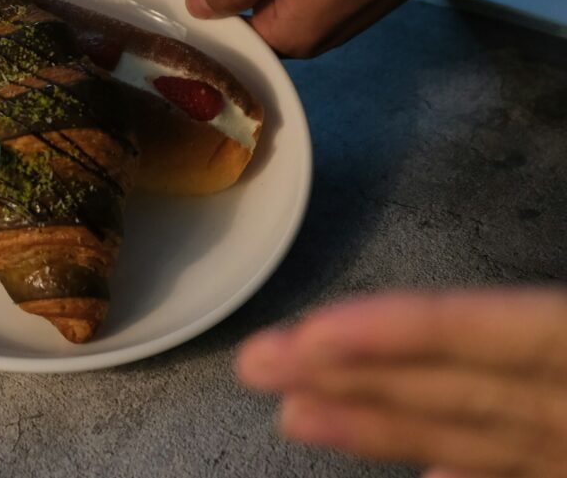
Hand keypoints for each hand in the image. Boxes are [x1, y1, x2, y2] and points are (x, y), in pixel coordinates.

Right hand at [236, 289, 566, 476]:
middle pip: (453, 372)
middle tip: (257, 360)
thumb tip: (444, 460)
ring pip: (468, 423)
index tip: (310, 334)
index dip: (397, 327)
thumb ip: (532, 414)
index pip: (489, 327)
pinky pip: (510, 469)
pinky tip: (419, 472)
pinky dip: (462, 468)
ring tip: (292, 413)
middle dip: (350, 365)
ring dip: (375, 422)